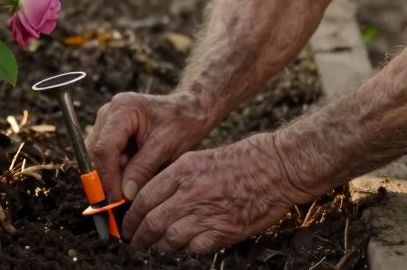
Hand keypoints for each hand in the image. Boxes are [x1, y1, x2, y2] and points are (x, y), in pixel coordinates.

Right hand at [86, 91, 211, 202]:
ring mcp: (107, 121)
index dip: (107, 177)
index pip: (104, 148)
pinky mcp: (109, 131)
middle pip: (96, 154)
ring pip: (98, 157)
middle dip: (107, 179)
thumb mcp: (167, 147)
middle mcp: (109, 113)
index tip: (116, 200)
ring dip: (111, 176)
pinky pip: (105, 156)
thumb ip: (143, 169)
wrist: (189, 110)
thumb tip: (124, 194)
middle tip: (121, 202)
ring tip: (131, 188)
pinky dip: (116, 170)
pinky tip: (131, 178)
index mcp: (123, 109)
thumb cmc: (182, 123)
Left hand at [124, 132, 315, 253]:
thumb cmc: (245, 160)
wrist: (278, 167)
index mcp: (183, 170)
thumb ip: (177, 178)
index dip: (131, 216)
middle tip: (135, 242)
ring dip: (160, 246)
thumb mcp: (202, 158)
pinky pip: (194, 248)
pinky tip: (188, 245)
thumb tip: (156, 199)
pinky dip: (188, 249)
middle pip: (151, 222)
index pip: (144, 197)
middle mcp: (190, 192)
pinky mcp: (223, 231)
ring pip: (169, 239)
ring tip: (158, 247)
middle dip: (138, 236)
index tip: (128, 224)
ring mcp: (207, 213)